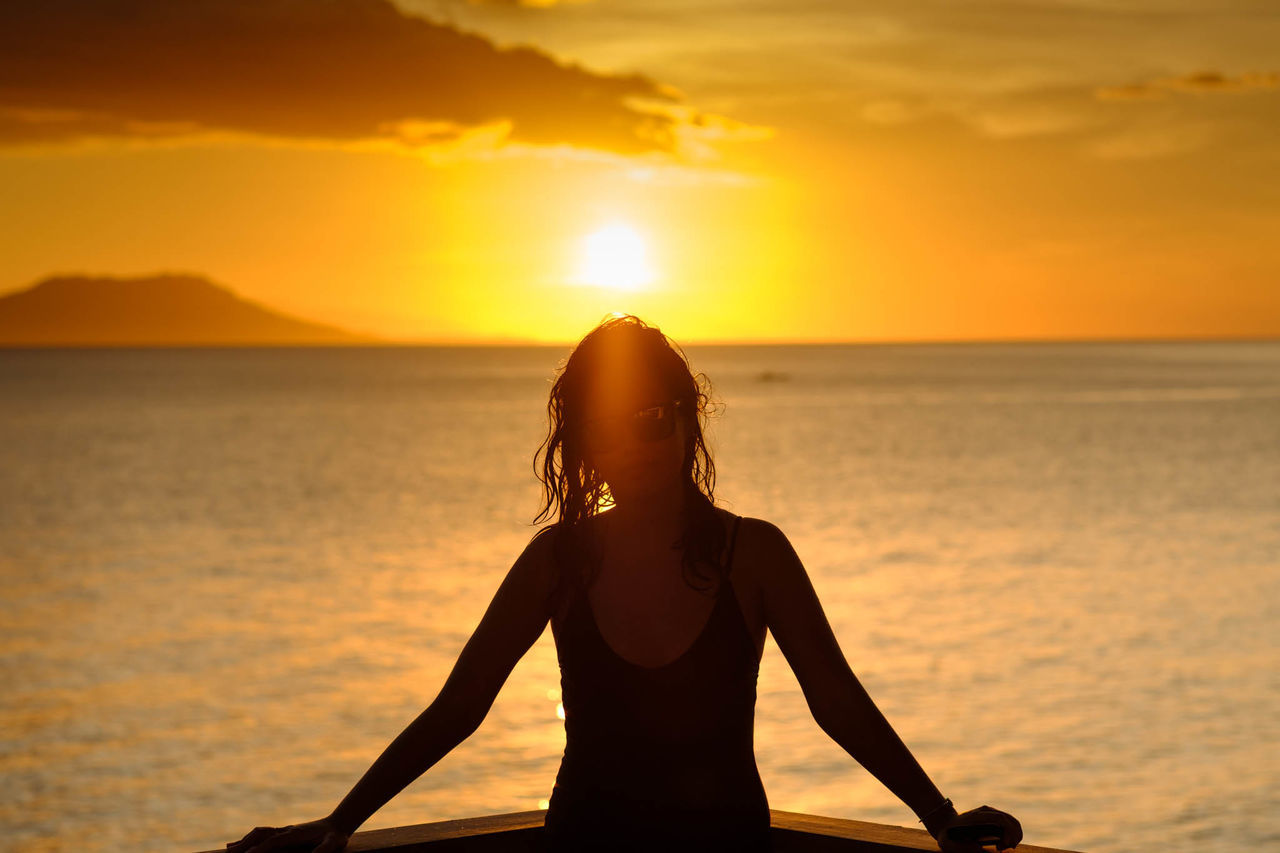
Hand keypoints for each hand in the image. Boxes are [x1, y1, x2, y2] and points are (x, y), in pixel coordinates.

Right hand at [225, 816, 348, 852]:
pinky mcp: (283, 833)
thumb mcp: (335, 843)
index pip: (274, 841)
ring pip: (260, 833)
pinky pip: (263, 835)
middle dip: (246, 843)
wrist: (338, 823)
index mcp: (296, 834)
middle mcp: (287, 830)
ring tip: (228, 849)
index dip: (261, 848)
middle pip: (262, 834)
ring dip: (245, 841)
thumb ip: (324, 849)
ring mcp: (284, 830)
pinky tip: (240, 844)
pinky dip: (249, 839)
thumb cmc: (336, 836)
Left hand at [935, 805, 1021, 852]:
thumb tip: (979, 848)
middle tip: (1006, 848)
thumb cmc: (947, 835)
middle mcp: (986, 812)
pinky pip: (1010, 824)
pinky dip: (1013, 835)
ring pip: (1012, 822)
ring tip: (1006, 847)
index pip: (1000, 818)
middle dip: (1014, 836)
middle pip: (1010, 820)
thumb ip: (963, 847)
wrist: (946, 824)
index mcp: (977, 816)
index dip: (1007, 832)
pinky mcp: (993, 818)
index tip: (1002, 846)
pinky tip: (1006, 844)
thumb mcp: (949, 843)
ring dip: (1015, 836)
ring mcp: (991, 813)